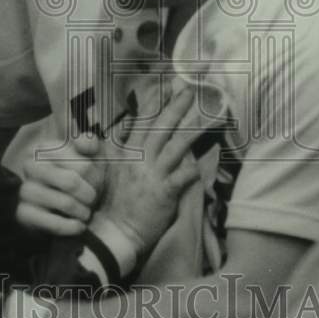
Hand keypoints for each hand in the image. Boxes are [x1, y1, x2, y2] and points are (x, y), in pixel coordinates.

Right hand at [16, 133, 104, 236]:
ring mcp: (24, 190)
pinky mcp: (22, 214)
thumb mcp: (89, 157)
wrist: (62, 209)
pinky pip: (54, 224)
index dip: (96, 177)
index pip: (82, 165)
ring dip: (83, 212)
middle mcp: (30, 165)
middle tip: (93, 200)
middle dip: (89, 195)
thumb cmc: (79, 178)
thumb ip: (90, 144)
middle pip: (72, 182)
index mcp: (45, 148)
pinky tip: (78, 226)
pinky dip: (72, 227)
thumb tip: (83, 142)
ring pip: (65, 203)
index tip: (97, 182)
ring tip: (85, 213)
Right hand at [94, 85, 200, 255]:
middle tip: (189, 90)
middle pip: (160, 126)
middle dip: (176, 107)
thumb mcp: (109, 168)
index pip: (142, 121)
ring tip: (209, 116)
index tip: (165, 86)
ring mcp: (152, 174)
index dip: (154, 102)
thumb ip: (118, 147)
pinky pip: (182, 177)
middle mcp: (139, 158)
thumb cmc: (111, 201)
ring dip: (192, 129)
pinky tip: (203, 164)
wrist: (113, 231)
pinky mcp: (163, 192)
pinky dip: (193, 170)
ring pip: (176, 146)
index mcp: (126, 151)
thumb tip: (125, 127)